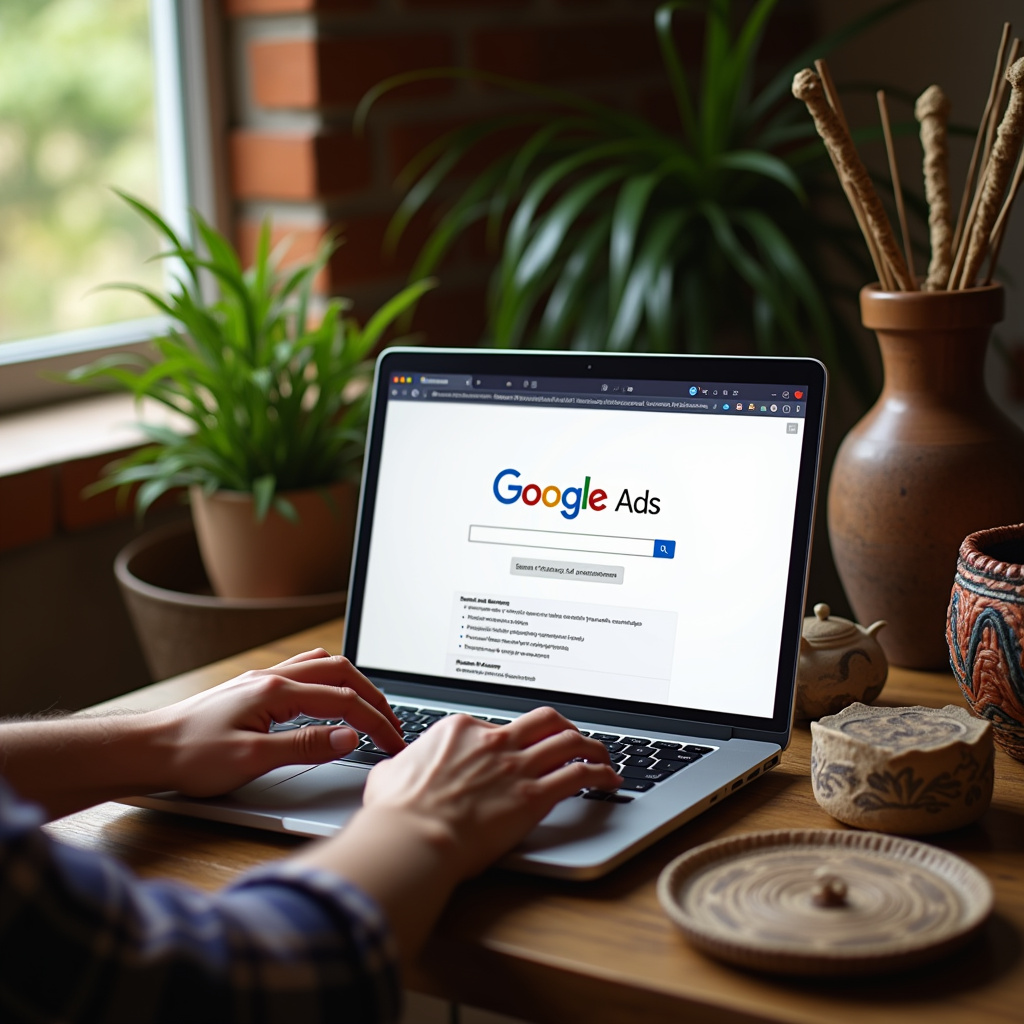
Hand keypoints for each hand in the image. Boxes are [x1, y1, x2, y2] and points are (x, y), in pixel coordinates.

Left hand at [148, 649, 405, 796]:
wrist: (146, 749)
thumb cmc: (191, 757)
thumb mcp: (251, 759)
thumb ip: (305, 746)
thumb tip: (350, 736)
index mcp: (277, 692)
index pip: (344, 701)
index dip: (377, 722)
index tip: (396, 743)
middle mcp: (272, 678)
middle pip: (341, 673)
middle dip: (373, 696)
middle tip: (393, 723)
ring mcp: (262, 680)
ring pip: (323, 666)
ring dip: (353, 683)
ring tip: (371, 707)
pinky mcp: (253, 690)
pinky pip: (304, 672)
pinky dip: (329, 681)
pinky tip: (329, 698)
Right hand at [293, 706, 620, 962]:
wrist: (411, 837)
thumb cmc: (397, 812)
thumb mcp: (391, 773)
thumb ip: (403, 765)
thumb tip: (397, 770)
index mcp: (461, 730)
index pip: (498, 726)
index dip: (513, 739)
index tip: (519, 751)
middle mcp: (494, 741)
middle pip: (544, 720)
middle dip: (563, 726)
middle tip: (572, 737)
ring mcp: (516, 766)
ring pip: (569, 741)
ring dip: (591, 746)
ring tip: (603, 755)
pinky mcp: (533, 796)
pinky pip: (579, 775)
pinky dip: (599, 774)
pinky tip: (608, 780)